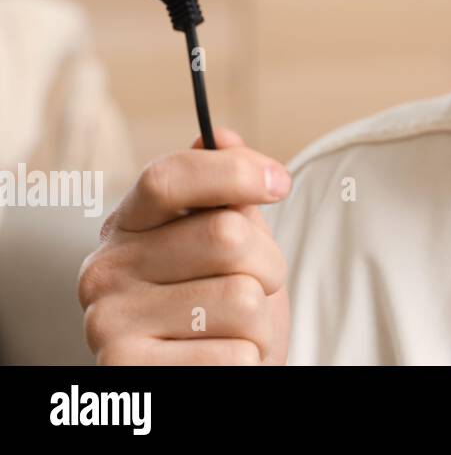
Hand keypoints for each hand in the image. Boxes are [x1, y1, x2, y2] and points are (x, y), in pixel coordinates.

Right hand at [78, 128, 291, 364]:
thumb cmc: (218, 304)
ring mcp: (109, 322)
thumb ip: (224, 191)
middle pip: (227, 236)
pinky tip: (220, 361)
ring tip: (234, 331)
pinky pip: (235, 353)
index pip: (170, 176)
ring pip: (242, 298)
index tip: (281, 183)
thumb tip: (221, 135)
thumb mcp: (226, 243)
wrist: (206, 379)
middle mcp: (105, 270)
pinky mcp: (129, 371)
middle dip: (269, 264)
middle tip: (258, 286)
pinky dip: (247, 359)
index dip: (235, 172)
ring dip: (261, 321)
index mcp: (127, 226)